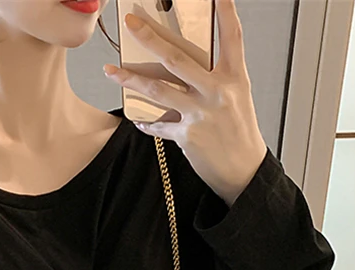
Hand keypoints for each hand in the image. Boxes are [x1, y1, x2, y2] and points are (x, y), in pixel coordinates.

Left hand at [103, 0, 267, 206]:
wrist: (243, 170)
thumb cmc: (239, 132)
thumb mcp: (237, 97)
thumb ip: (215, 79)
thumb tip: (185, 67)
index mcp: (234, 77)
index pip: (231, 37)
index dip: (226, 12)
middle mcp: (217, 91)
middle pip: (177, 59)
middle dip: (150, 39)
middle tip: (131, 24)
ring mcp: (201, 113)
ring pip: (158, 89)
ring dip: (130, 79)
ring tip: (111, 71)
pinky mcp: (187, 135)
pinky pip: (158, 124)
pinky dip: (146, 121)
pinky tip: (137, 119)